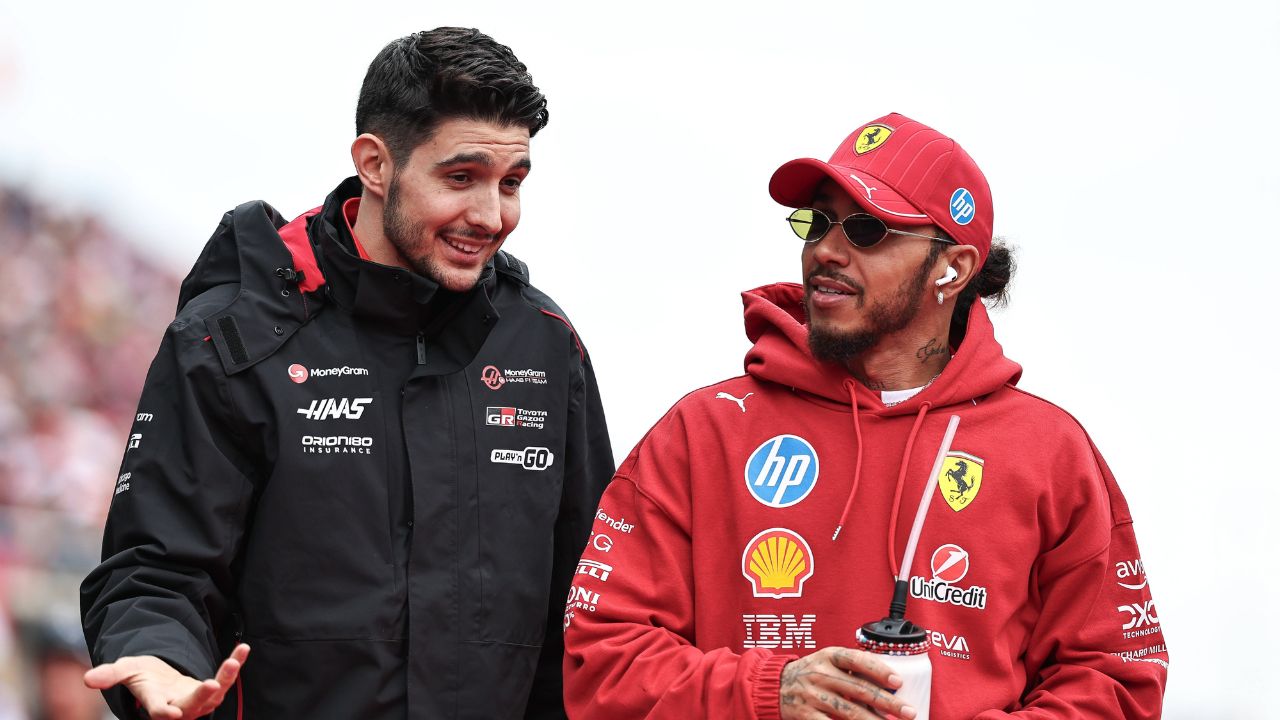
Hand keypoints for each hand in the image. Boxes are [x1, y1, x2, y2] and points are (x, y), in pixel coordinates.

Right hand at [83, 643, 249, 718]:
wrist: (159, 678)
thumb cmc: (141, 675)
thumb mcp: (125, 670)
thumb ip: (110, 675)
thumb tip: (87, 679)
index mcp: (155, 703)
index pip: (159, 711)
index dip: (164, 713)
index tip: (172, 714)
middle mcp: (178, 706)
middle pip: (192, 707)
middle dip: (201, 697)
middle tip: (211, 685)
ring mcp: (196, 700)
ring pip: (213, 696)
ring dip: (226, 679)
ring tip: (233, 660)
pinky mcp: (210, 690)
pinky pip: (226, 679)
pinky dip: (235, 665)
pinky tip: (243, 649)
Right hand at [778, 646, 914, 719]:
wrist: (774, 685)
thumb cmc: (810, 672)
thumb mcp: (826, 661)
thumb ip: (852, 669)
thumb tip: (888, 684)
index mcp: (828, 656)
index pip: (856, 660)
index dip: (878, 670)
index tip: (898, 681)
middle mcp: (820, 674)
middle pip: (859, 689)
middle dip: (887, 702)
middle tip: (908, 712)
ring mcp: (812, 695)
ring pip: (849, 711)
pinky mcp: (805, 714)